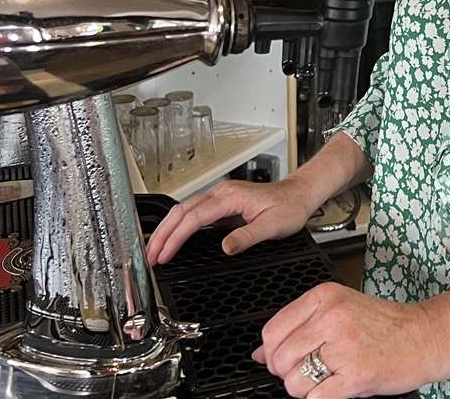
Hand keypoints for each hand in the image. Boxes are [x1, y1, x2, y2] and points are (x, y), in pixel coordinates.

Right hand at [145, 177, 319, 265]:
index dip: (175, 238)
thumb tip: (225, 247)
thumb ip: (247, 236)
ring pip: (183, 211)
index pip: (193, 218)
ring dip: (166, 229)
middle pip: (181, 212)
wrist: (300, 195)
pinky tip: (172, 238)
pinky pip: (192, 213)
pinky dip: (177, 226)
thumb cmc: (289, 207)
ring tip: (154, 250)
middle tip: (149, 256)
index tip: (164, 255)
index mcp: (230, 197)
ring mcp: (220, 197)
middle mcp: (221, 193)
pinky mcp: (221, 203)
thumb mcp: (273, 226)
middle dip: (161, 234)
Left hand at [254, 284, 449, 397]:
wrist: (426, 335)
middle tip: (313, 370)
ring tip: (329, 379)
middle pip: (279, 359)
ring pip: (294, 382)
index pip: (272, 331)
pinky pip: (316, 398)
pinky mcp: (356, 374)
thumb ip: (299, 328)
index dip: (274, 353)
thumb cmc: (386, 325)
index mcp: (324, 297)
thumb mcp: (340, 311)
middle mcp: (332, 318)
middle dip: (289, 373)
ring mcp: (344, 346)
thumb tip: (259, 353)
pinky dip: (322, 398)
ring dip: (306, 389)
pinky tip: (339, 386)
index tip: (288, 357)